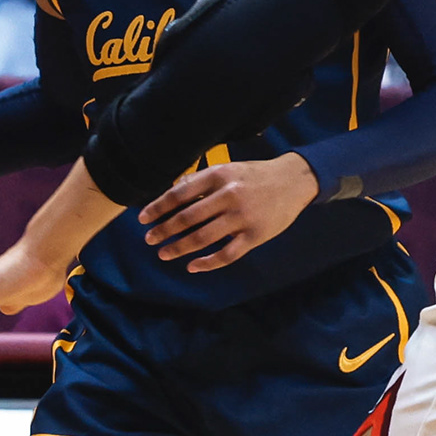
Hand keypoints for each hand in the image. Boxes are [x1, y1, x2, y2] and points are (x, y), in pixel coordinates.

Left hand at [138, 151, 318, 271]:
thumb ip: (202, 181)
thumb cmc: (255, 175)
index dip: (158, 208)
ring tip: (164, 253)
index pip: (179, 194)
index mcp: (218, 177)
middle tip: (149, 239)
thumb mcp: (228, 169)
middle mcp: (228, 196)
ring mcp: (242, 218)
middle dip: (164, 230)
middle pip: (187, 218)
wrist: (293, 181)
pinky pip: (226, 255)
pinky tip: (192, 266)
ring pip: (203, 238)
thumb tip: (172, 193)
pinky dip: (207, 263)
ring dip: (179, 248)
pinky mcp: (255, 236)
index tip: (143, 219)